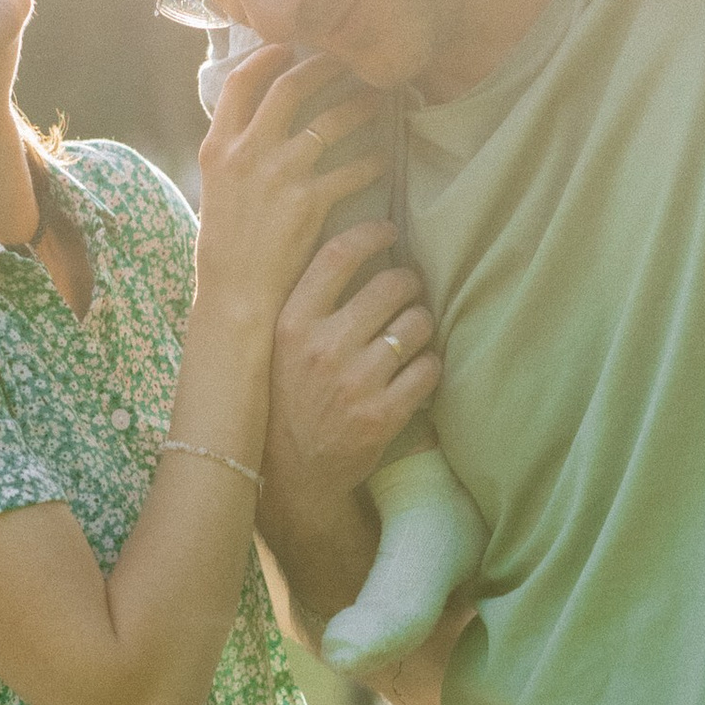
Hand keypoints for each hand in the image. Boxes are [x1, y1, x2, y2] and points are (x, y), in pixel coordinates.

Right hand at [193, 47, 384, 335]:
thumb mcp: (216, 189)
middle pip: (290, 88)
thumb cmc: (227, 246)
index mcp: (218, 147)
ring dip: (360, 106)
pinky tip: (382, 161)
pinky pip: (351, 169)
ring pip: (330, 121)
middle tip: (350, 60)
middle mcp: (247, 153)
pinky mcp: (308, 203)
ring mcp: (278, 175)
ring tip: (379, 102)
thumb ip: (235, 153)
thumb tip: (259, 124)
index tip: (289, 46)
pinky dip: (371, 162)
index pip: (242, 84)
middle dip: (324, 66)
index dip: (268, 58)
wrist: (235, 294)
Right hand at [266, 230, 442, 513]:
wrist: (292, 474)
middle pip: (390, 285)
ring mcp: (354, 382)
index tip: (388, 231)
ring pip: (416, 324)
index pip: (337, 256)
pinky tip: (416, 369)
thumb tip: (348, 248)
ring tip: (410, 332)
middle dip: (408, 283)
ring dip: (421, 323)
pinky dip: (428, 364)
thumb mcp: (276, 346)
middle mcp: (322, 348)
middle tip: (408, 291)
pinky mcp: (382, 415)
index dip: (371, 234)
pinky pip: (428, 368)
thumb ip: (303, 302)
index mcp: (291, 324)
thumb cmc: (286, 398)